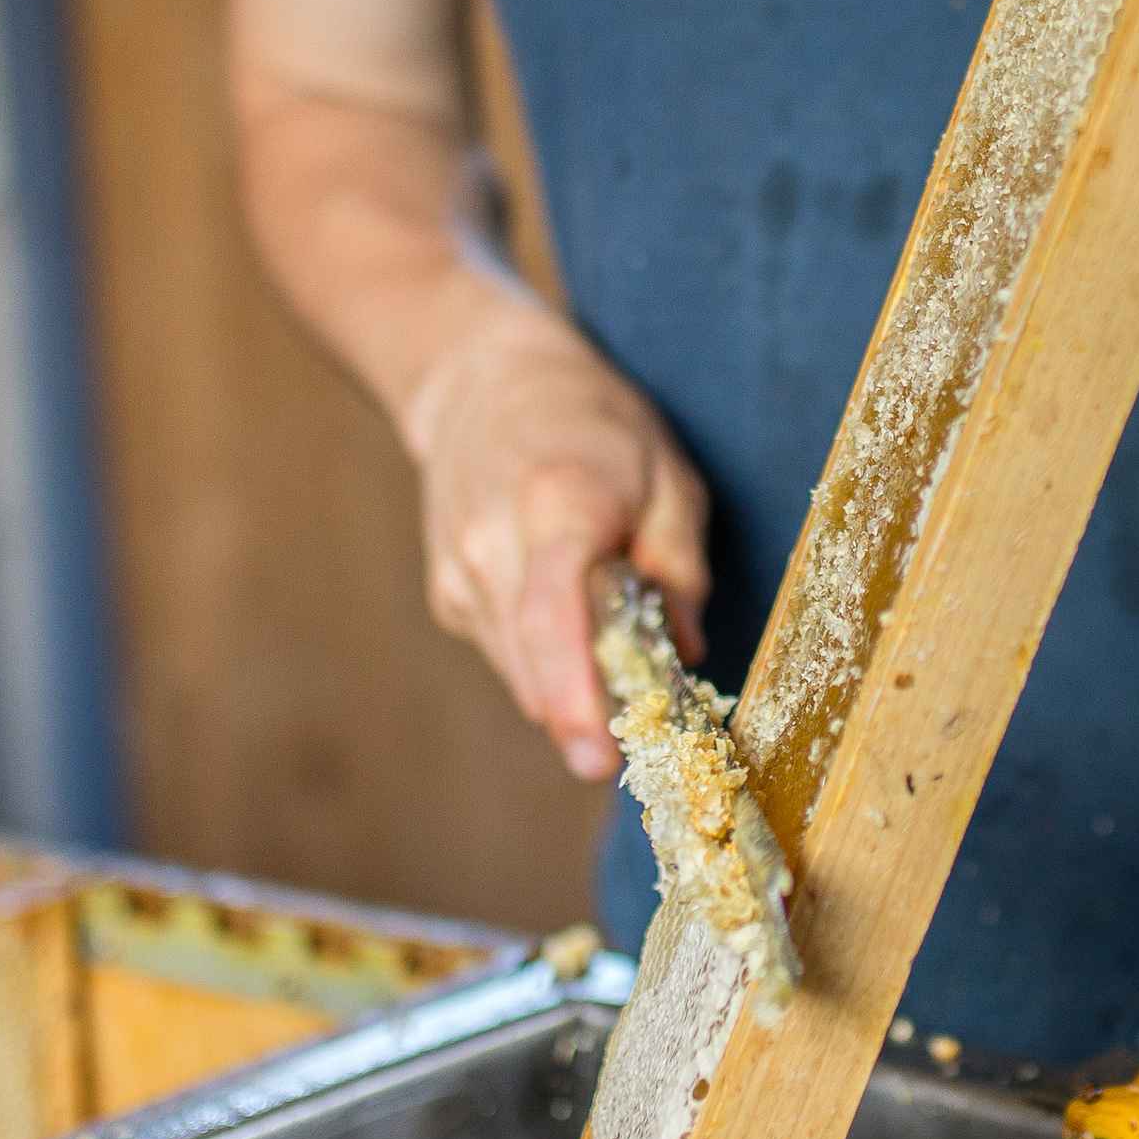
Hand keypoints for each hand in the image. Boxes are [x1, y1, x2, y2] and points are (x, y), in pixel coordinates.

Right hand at [403, 311, 709, 781]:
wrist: (484, 380)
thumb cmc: (592, 423)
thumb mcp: (668, 475)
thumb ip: (679, 568)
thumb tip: (689, 655)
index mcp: (555, 505)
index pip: (551, 616)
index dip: (573, 696)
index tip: (600, 757)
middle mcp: (492, 543)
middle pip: (533, 665)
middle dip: (585, 718)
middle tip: (631, 749)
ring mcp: (460, 571)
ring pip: (519, 673)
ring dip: (568, 692)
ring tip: (615, 672)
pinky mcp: (449, 594)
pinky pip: (506, 654)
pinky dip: (545, 663)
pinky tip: (570, 625)